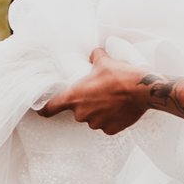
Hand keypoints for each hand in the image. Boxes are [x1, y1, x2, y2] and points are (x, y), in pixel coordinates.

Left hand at [37, 48, 152, 134]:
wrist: (142, 91)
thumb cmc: (120, 76)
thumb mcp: (104, 61)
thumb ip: (95, 57)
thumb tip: (94, 53)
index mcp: (74, 97)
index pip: (51, 107)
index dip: (45, 109)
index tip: (41, 111)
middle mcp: (81, 113)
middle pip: (77, 111)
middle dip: (86, 104)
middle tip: (99, 93)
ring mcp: (96, 123)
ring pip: (93, 118)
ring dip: (99, 112)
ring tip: (112, 100)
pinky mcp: (110, 130)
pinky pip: (106, 125)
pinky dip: (110, 119)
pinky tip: (119, 109)